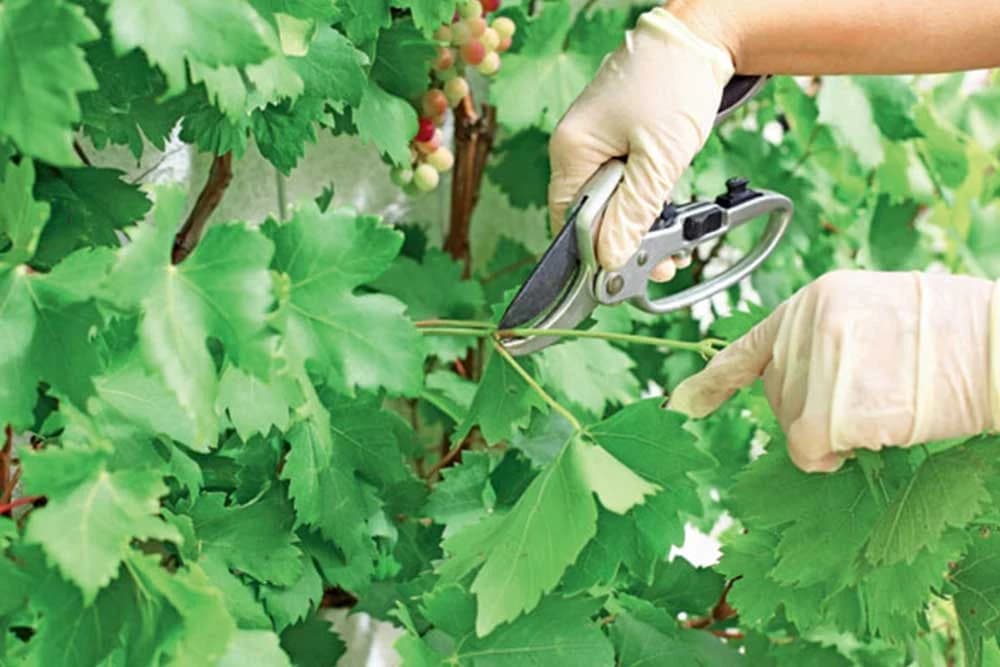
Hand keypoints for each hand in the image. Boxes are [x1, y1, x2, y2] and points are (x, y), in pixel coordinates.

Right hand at [547, 7, 733, 281]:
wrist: (702, 37)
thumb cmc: (677, 85)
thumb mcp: (659, 160)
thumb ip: (632, 213)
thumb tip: (607, 257)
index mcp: (572, 151)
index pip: (567, 220)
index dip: (592, 251)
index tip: (624, 272)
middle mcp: (575, 147)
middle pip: (587, 214)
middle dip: (622, 242)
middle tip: (660, 263)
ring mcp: (595, 141)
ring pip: (608, 201)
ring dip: (637, 224)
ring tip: (672, 244)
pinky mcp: (617, 139)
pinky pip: (621, 183)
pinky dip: (643, 201)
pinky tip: (667, 214)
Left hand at [668, 271, 997, 471]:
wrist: (999, 344)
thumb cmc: (951, 333)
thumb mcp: (876, 313)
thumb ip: (826, 338)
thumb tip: (798, 378)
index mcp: (815, 300)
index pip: (750, 346)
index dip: (713, 381)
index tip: (680, 404)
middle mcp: (805, 326)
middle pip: (777, 396)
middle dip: (813, 409)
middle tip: (874, 393)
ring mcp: (817, 366)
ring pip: (793, 426)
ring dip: (832, 432)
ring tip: (886, 402)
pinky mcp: (832, 408)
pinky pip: (808, 450)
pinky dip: (830, 456)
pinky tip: (871, 434)